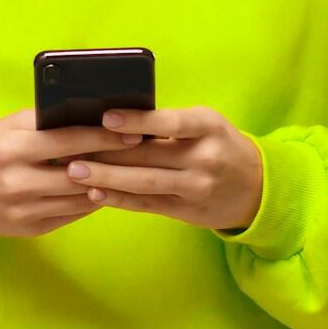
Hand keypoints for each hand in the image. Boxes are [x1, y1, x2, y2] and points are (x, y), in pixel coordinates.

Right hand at [0, 107, 143, 239]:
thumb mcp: (8, 127)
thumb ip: (46, 122)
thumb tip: (92, 117)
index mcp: (12, 149)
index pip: (69, 141)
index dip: (104, 138)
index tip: (133, 133)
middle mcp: (18, 182)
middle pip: (80, 174)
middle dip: (114, 163)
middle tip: (143, 153)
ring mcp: (24, 210)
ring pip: (80, 198)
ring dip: (108, 185)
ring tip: (131, 171)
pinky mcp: (30, 229)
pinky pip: (72, 214)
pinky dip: (91, 201)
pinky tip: (106, 189)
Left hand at [64, 106, 263, 232]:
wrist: (257, 188)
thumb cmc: (220, 145)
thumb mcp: (206, 125)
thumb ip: (169, 124)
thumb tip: (115, 119)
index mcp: (208, 127)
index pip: (170, 122)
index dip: (137, 120)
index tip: (105, 117)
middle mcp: (204, 158)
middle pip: (148, 155)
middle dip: (106, 151)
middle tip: (70, 148)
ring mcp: (196, 188)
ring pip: (144, 182)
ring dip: (106, 177)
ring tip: (74, 171)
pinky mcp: (187, 212)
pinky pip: (147, 205)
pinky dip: (119, 199)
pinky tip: (95, 193)